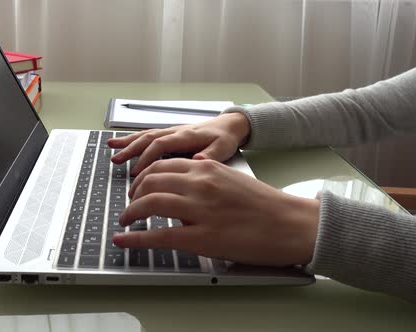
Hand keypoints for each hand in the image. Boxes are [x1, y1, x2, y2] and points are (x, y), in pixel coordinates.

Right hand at [108, 112, 250, 175]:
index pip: (161, 145)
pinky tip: (119, 143)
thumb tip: (197, 160)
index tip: (137, 173)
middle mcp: (175, 131)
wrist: (230, 125)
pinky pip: (148, 135)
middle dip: (131, 150)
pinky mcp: (169, 134)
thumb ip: (211, 156)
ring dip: (128, 143)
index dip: (147, 158)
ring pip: (145, 135)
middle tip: (117, 162)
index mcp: (186, 136)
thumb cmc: (226, 138)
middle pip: (148, 138)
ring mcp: (171, 131)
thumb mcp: (224, 148)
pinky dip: (132, 139)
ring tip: (112, 151)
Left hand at [113, 158, 319, 265]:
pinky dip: (135, 238)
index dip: (144, 176)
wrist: (292, 224)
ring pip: (149, 203)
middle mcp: (200, 183)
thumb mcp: (232, 179)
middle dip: (133, 193)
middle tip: (129, 204)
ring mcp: (199, 209)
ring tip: (125, 221)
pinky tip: (123, 239)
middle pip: (151, 180)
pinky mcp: (202, 236)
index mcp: (207, 167)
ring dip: (130, 212)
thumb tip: (188, 180)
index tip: (138, 186)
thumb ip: (207, 178)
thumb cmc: (267, 206)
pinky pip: (158, 236)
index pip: (163, 164)